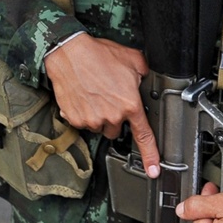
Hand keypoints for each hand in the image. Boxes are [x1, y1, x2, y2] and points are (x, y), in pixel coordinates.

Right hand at [43, 33, 159, 174]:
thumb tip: (147, 80)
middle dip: (114, 117)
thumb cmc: (98, 54)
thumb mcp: (132, 59)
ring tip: (94, 93)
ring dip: (98, 115)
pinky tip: (82, 96)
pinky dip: (82, 112)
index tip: (153, 170)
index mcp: (129, 104)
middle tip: (108, 97)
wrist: (69, 52)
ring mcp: (92, 119)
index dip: (151, 155)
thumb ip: (144, 74)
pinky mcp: (75, 118)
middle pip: (116, 129)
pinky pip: (82, 122)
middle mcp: (112, 115)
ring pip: (98, 126)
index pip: (144, 136)